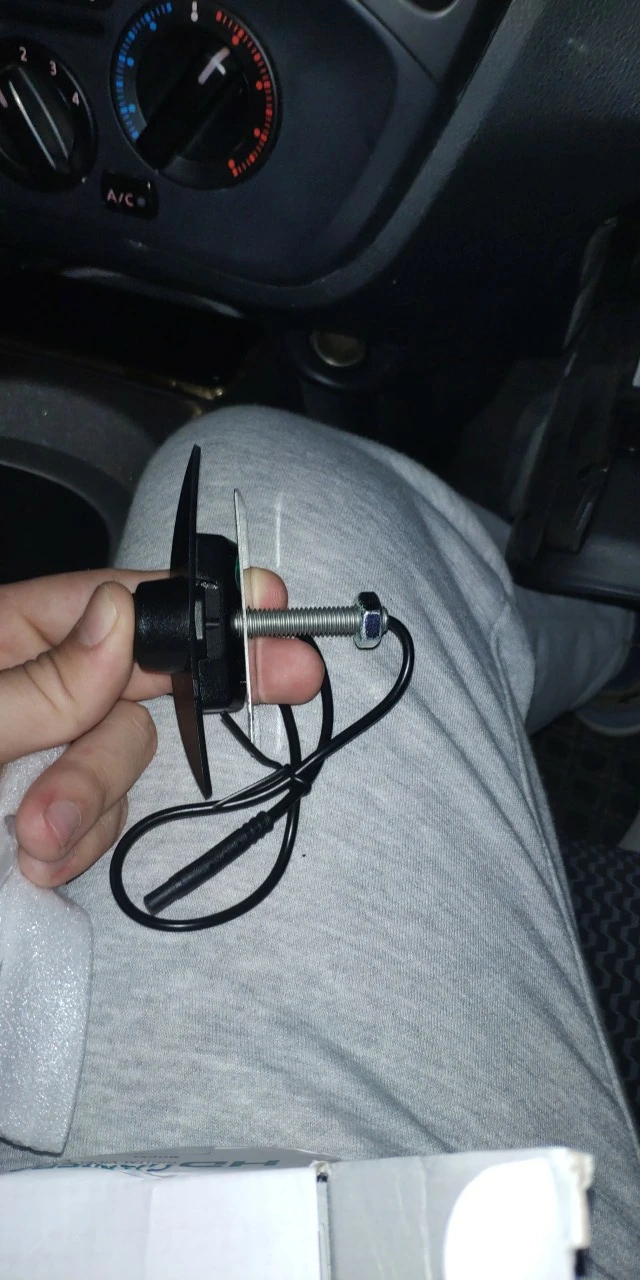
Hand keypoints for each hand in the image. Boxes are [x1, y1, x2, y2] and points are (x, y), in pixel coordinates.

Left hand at [0, 569, 322, 888]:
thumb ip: (42, 683)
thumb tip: (118, 615)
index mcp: (10, 637)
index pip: (116, 603)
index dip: (194, 601)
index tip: (267, 602)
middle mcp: (43, 690)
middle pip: (144, 685)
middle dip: (178, 711)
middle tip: (294, 679)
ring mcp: (52, 756)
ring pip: (128, 762)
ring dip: (95, 801)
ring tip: (34, 836)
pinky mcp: (57, 820)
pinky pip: (108, 822)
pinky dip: (82, 847)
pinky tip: (33, 863)